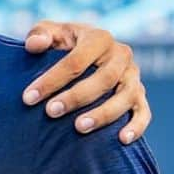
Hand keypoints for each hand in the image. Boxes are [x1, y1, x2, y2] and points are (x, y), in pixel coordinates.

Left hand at [21, 21, 148, 143]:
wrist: (84, 54)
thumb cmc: (62, 45)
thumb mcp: (50, 34)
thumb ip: (39, 35)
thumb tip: (33, 44)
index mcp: (99, 38)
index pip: (77, 60)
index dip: (52, 79)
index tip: (29, 98)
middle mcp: (121, 56)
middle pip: (104, 78)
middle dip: (76, 97)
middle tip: (51, 112)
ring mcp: (133, 77)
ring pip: (126, 96)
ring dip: (103, 114)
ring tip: (79, 128)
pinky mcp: (140, 96)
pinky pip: (144, 112)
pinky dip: (137, 126)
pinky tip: (122, 140)